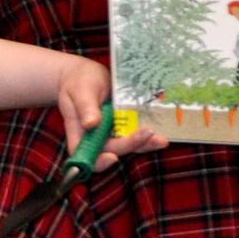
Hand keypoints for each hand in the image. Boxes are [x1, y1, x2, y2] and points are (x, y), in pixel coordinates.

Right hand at [53, 56, 160, 171]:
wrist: (86, 74)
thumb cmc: (77, 81)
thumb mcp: (80, 90)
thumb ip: (85, 106)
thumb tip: (91, 124)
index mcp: (79, 132)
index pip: (84, 155)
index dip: (99, 162)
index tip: (112, 157)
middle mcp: (95, 137)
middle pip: (112, 151)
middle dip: (130, 145)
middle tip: (147, 132)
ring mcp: (111, 133)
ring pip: (127, 146)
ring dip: (144, 145)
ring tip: (161, 140)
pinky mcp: (123, 126)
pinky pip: (134, 134)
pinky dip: (147, 136)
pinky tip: (161, 132)